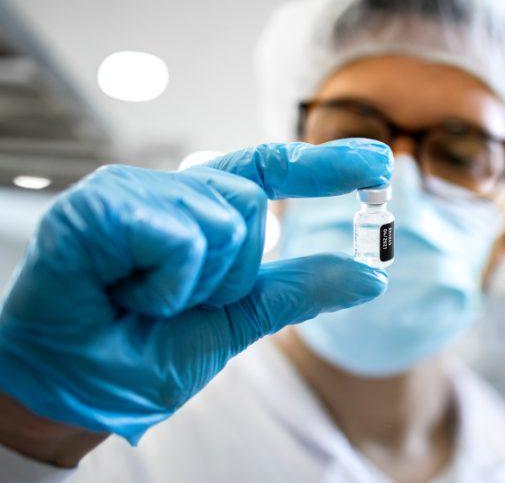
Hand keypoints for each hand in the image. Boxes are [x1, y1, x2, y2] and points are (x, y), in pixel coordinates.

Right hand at [0, 139, 391, 449]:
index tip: (379, 162)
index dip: (325, 165)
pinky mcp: (100, 205)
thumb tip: (372, 277)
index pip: (269, 172)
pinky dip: (167, 284)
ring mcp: (133, 190)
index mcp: (199, 213)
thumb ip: (296, 291)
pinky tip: (124, 292)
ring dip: (195, 284)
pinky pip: (181, 235)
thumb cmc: (144, 354)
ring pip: (221, 217)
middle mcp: (169, 191)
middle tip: (173, 303)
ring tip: (142, 300)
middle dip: (229, 273)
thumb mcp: (236, 322)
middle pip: (249, 205)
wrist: (77, 391)